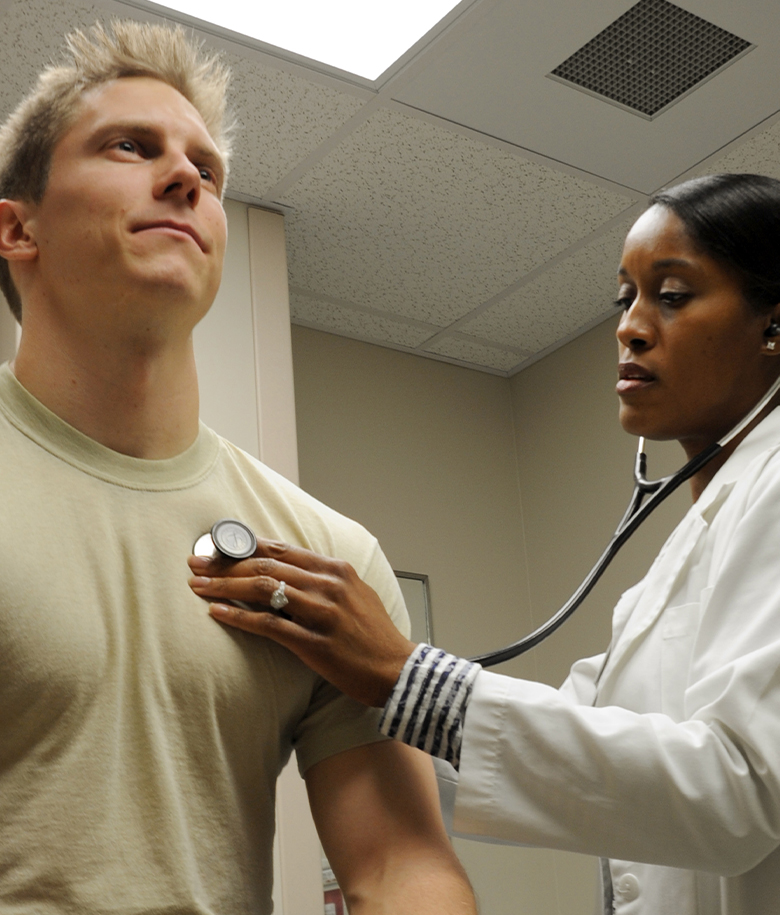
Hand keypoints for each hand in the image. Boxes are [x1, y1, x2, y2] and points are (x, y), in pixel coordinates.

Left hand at [188, 540, 416, 706]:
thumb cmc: (374, 636)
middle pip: (266, 565)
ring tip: (198, 587)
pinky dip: (239, 617)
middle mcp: (329, 585)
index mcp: (336, 569)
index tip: (216, 549)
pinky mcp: (315, 643)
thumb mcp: (354, 594)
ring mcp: (322, 613)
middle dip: (225, 563)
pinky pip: (269, 625)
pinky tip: (217, 614)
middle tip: (196, 565)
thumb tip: (285, 570)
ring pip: (263, 589)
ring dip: (225, 587)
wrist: (397, 671)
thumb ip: (323, 579)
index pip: (281, 549)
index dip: (244, 547)